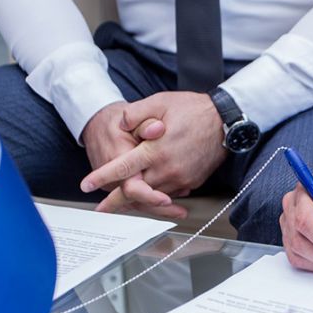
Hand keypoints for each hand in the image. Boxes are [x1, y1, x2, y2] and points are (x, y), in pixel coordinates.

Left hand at [80, 92, 227, 214]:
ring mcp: (180, 179)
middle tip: (100, 210)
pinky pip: (168, 194)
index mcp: (154, 150)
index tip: (86, 185)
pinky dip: (156, 195)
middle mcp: (166, 169)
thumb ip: (135, 114)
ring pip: (151, 196)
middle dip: (115, 202)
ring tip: (120, 204)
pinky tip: (148, 194)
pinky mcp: (190, 183)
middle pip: (134, 191)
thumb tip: (120, 124)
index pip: (122, 168)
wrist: (226, 120)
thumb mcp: (160, 102)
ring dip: (136, 200)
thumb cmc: (192, 109)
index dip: (102, 178)